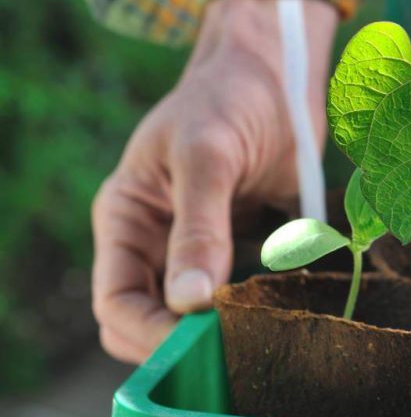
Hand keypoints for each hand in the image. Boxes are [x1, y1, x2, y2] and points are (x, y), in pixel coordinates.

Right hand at [91, 0, 337, 362]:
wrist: (276, 71)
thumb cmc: (227, 98)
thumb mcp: (205, 156)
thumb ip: (198, 226)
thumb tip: (190, 301)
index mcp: (128, 220)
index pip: (117, 302)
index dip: (148, 333)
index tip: (197, 344)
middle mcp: (160, 241)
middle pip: (155, 319)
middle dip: (186, 340)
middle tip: (235, 344)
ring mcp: (203, 247)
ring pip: (201, 314)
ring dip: (227, 327)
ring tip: (263, 327)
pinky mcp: (246, 246)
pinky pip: (246, 292)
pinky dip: (261, 304)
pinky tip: (287, 303)